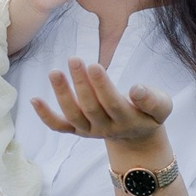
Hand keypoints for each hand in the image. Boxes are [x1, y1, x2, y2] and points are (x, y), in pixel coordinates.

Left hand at [32, 60, 172, 147]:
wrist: (137, 136)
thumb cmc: (148, 112)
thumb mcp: (161, 106)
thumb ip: (152, 100)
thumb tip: (137, 90)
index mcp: (127, 120)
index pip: (113, 103)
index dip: (103, 86)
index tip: (94, 65)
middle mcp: (106, 128)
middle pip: (90, 107)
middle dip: (81, 83)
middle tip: (74, 59)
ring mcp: (89, 130)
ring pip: (73, 115)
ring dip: (62, 94)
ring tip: (54, 72)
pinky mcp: (77, 131)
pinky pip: (59, 126)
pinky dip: (45, 115)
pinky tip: (34, 99)